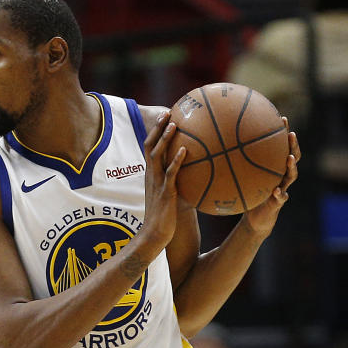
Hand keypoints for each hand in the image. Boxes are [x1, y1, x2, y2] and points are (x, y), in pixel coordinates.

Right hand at [143, 111, 186, 249]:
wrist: (155, 235)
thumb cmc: (165, 218)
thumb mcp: (170, 196)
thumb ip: (179, 183)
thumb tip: (198, 174)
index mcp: (151, 175)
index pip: (149, 148)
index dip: (155, 132)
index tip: (165, 117)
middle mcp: (151, 176)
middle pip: (150, 146)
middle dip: (158, 129)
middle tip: (167, 113)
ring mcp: (156, 183)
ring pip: (158, 156)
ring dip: (165, 139)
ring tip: (174, 125)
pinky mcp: (165, 192)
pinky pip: (170, 173)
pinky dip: (177, 161)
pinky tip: (185, 150)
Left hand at [242, 118, 299, 237]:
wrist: (255, 219)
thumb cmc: (246, 195)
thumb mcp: (239, 178)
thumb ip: (232, 165)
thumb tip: (213, 147)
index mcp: (273, 168)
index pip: (281, 147)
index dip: (284, 133)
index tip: (282, 118)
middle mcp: (281, 176)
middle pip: (292, 157)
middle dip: (293, 145)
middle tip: (291, 134)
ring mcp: (282, 188)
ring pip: (292, 175)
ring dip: (291, 166)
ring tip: (289, 158)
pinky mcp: (278, 204)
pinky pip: (281, 198)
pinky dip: (280, 194)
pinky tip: (277, 191)